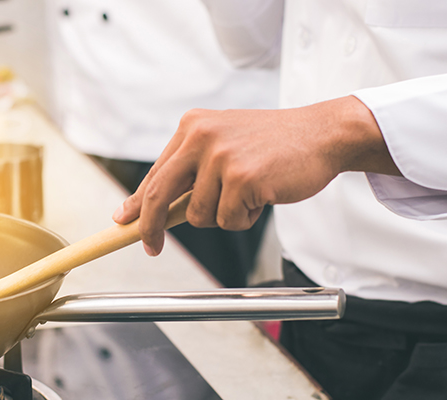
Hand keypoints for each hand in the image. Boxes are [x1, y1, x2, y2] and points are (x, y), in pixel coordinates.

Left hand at [113, 95, 398, 255]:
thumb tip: (152, 207)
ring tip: (248, 194)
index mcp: (192, 126)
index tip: (125, 221)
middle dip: (151, 227)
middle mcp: (200, 136)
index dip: (138, 203)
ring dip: (222, 216)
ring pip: (199, 215)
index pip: (156, 173)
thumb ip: (191, 168)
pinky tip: (262, 195)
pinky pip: (228, 220)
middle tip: (151, 248)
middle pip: (160, 195)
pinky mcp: (242, 178)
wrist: (322, 133)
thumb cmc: (274, 144)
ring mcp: (221, 157)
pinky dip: (244, 218)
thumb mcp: (225, 143)